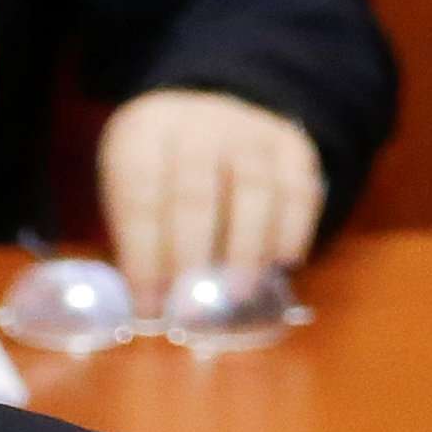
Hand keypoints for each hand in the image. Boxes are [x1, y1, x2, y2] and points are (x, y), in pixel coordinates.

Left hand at [97, 90, 326, 308]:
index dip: (144, 257)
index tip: (149, 307)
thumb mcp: (133, 192)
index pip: (140, 198)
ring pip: (252, 187)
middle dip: (192, 253)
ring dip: (247, 246)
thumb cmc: (163, 175)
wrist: (209, 120)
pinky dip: (293, 227)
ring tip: (239, 293)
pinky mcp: (289, 144)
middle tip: (194, 305)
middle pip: (194, 191)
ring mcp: (247, 129)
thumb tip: (154, 310)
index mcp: (144, 136)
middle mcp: (196, 125)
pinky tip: (285, 260)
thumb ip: (143, 245)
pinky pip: (298, 187)